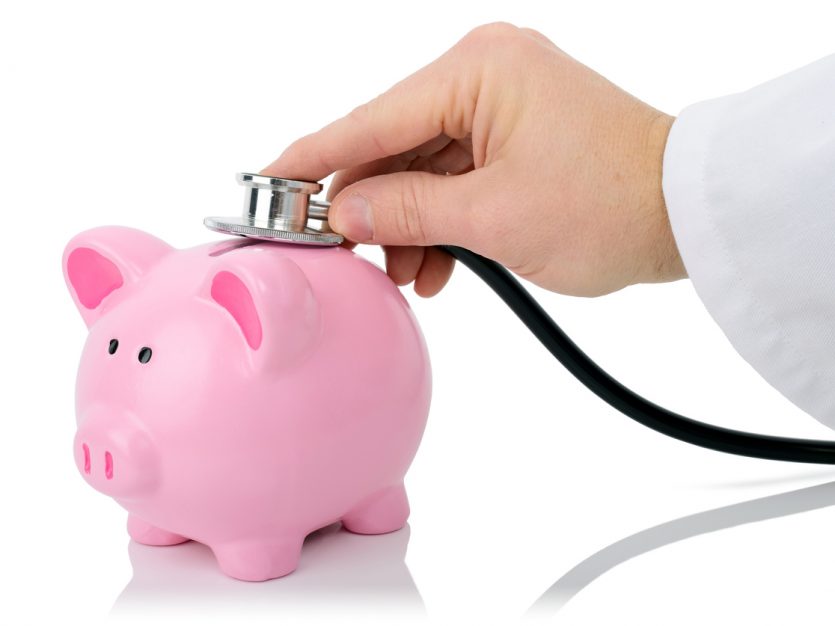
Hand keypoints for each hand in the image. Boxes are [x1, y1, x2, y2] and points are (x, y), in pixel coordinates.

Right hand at [263, 22, 685, 296]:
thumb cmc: (611, 205)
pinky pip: (454, 175)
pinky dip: (440, 220)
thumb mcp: (495, 218)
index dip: (313, 161)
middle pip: (391, 144)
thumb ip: (408, 212)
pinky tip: (435, 267)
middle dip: (367, 206)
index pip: (370, 120)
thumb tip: (344, 212)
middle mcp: (484, 73)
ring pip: (421, 167)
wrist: (686, 214)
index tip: (265, 185)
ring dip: (407, 224)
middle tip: (337, 254)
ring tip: (406, 277)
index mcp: (477, 71)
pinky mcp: (513, 134)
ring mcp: (500, 103)